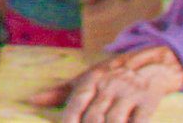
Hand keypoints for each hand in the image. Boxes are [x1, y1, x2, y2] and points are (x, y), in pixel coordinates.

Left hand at [28, 46, 182, 122]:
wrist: (150, 64)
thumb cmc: (110, 75)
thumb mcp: (85, 78)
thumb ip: (59, 92)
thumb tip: (31, 100)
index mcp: (90, 81)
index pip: (76, 104)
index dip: (69, 121)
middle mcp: (107, 87)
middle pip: (94, 117)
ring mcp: (128, 95)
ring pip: (115, 121)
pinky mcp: (148, 102)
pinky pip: (139, 121)